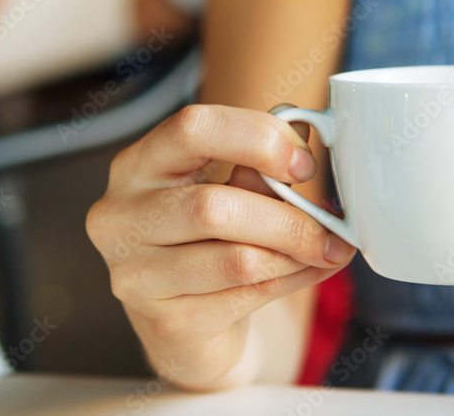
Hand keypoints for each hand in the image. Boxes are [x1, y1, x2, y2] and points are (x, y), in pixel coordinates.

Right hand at [86, 104, 355, 388]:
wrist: (187, 325)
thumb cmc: (208, 242)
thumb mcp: (227, 190)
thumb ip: (255, 166)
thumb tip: (304, 140)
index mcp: (137, 164)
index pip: (191, 128)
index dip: (257, 138)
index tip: (303, 162)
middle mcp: (121, 216)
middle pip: (214, 206)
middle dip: (288, 217)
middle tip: (332, 225)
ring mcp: (134, 274)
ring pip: (238, 259)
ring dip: (296, 254)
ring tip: (325, 250)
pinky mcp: (164, 321)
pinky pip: (245, 297)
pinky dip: (290, 282)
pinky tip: (306, 272)